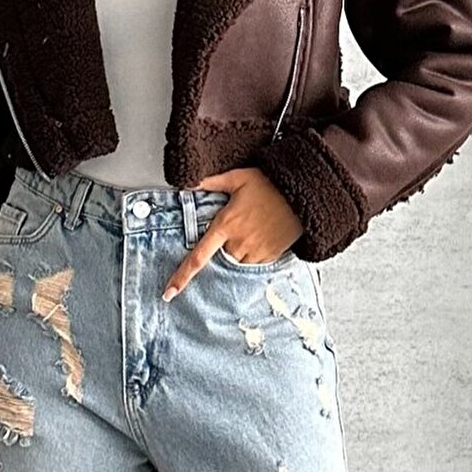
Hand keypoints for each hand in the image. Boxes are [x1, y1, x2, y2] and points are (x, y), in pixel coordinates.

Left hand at [160, 168, 302, 301]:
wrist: (303, 195)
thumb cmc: (270, 185)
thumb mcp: (238, 178)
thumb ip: (211, 182)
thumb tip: (188, 183)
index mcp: (225, 225)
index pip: (198, 257)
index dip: (182, 276)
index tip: (169, 293)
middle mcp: (237, 243)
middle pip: (221, 255)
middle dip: (227, 243)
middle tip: (243, 223)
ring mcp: (254, 252)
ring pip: (238, 260)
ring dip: (241, 247)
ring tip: (255, 226)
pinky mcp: (269, 257)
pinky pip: (254, 262)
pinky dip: (256, 251)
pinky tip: (265, 233)